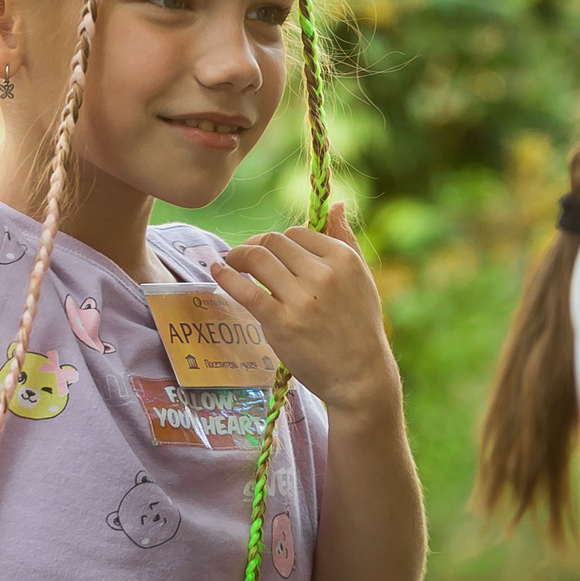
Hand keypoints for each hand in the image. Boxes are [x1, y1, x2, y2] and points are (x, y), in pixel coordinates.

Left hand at [208, 203, 400, 416]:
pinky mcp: (281, 323)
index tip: (269, 252)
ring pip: (257, 258)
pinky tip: (217, 270)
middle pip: (274, 242)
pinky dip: (226, 276)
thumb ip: (346, 239)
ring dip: (237, 256)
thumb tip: (337, 204)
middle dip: (254, 245)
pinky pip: (246, 290)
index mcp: (343, 259)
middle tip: (244, 257)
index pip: (297, 232)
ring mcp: (301, 299)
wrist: (360, 376)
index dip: (278, 240)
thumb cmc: (360, 327)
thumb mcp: (362, 278)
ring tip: (230, 262)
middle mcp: (323, 274)